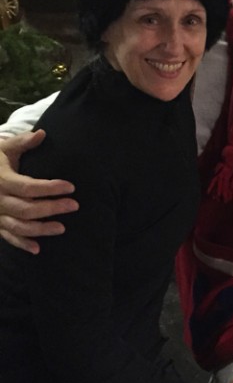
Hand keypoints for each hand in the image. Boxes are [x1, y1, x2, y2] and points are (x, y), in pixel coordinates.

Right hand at [0, 132, 77, 253]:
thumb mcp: (5, 148)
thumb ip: (23, 142)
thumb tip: (42, 133)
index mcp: (2, 179)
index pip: (28, 187)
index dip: (50, 188)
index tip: (71, 187)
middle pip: (26, 208)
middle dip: (51, 208)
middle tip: (75, 205)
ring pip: (18, 226)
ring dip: (40, 229)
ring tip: (62, 228)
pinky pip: (7, 237)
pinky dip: (21, 244)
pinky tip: (38, 249)